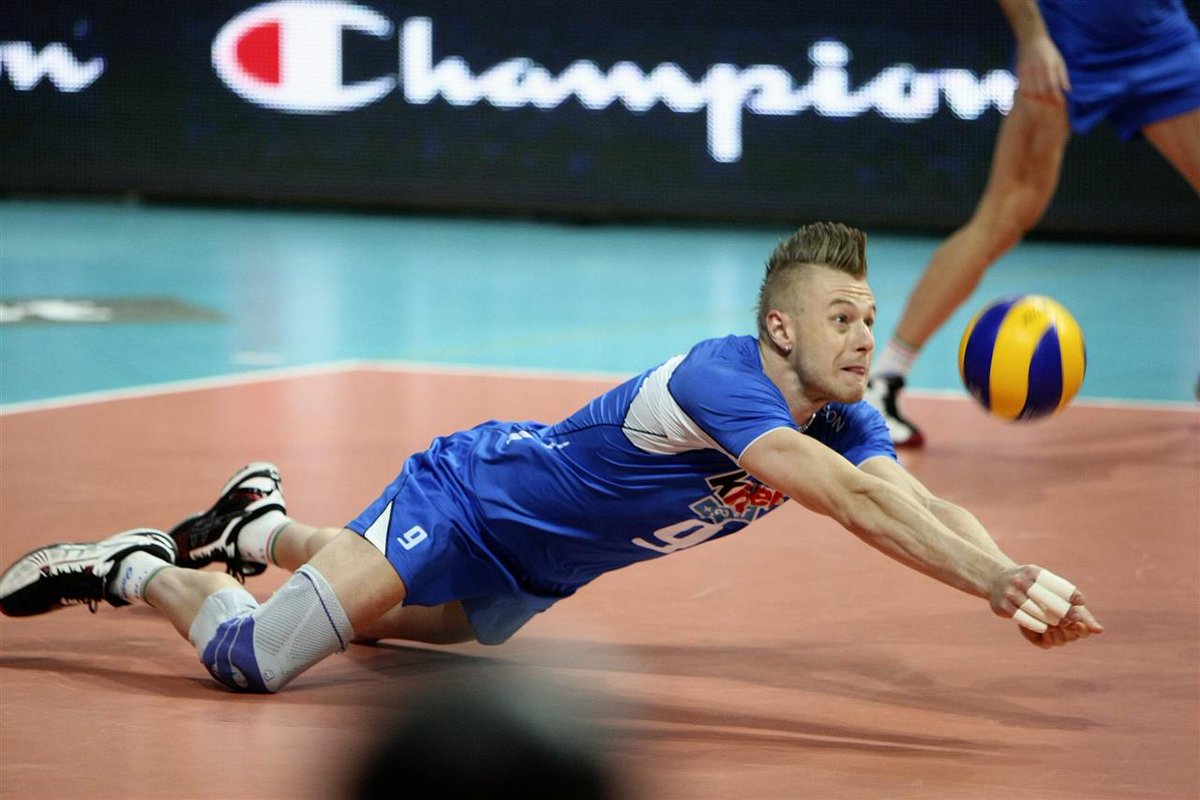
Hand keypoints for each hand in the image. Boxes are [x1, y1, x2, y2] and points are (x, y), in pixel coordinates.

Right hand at [989, 565, 1103, 647]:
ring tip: (1061, 625)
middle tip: (1074, 620)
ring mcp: (1010, 593)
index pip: (1054, 583)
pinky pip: (1023, 618)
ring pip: (1036, 610)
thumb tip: (1081, 603)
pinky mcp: (1003, 605)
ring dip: (1051, 620)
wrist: (995, 579)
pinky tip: (1044, 628)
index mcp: (1032, 572)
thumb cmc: (1026, 581)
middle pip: (1047, 599)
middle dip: (1063, 611)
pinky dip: (1036, 624)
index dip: (1069, 593)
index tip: (1081, 602)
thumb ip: (1058, 588)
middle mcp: (1020, 580)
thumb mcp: (1039, 578)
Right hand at [1014, 34, 1070, 104]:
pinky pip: (1021, 86)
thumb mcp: (1059, 60)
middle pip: (1040, 91)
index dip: (1055, 97)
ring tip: (1038, 108)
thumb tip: (1068, 90)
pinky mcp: (1019, 71)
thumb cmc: (1048, 50)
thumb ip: (1063, 75)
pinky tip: (1028, 99)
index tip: (1058, 105)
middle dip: (1045, 102)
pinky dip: (1025, 95)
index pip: (1053, 86)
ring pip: (1029, 91)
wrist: (1031, 38)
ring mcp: (1027, 70)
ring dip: (1034, 101)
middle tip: (1048, 110)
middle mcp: (1038, 69)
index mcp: (1049, 66)